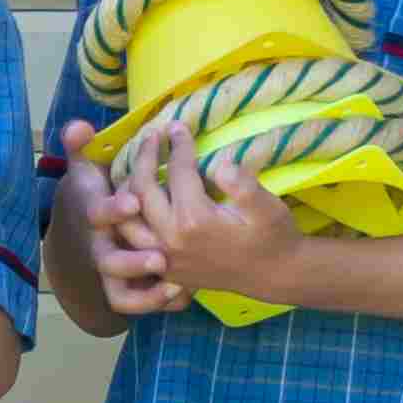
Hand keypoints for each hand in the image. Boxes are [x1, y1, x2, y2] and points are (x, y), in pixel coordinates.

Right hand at [58, 118, 187, 316]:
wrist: (90, 229)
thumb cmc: (95, 193)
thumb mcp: (88, 168)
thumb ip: (82, 147)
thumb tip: (78, 126)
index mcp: (97, 215)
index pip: (97, 214)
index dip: (113, 209)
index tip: (134, 201)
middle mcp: (102, 246)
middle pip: (108, 261)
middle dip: (132, 261)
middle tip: (161, 257)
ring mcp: (113, 271)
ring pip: (118, 291)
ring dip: (146, 290)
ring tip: (175, 284)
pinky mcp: (124, 289)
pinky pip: (134, 305)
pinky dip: (154, 304)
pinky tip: (180, 296)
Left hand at [134, 123, 313, 304]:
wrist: (275, 276)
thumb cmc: (273, 237)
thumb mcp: (268, 207)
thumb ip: (244, 185)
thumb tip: (220, 163)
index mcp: (195, 220)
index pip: (177, 171)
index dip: (178, 144)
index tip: (178, 125)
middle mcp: (171, 240)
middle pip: (142, 189)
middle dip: (146, 156)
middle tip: (153, 135)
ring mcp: (164, 257)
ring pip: (127, 217)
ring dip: (129, 185)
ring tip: (141, 164)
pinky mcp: (165, 268)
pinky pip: (134, 239)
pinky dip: (130, 216)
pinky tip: (139, 197)